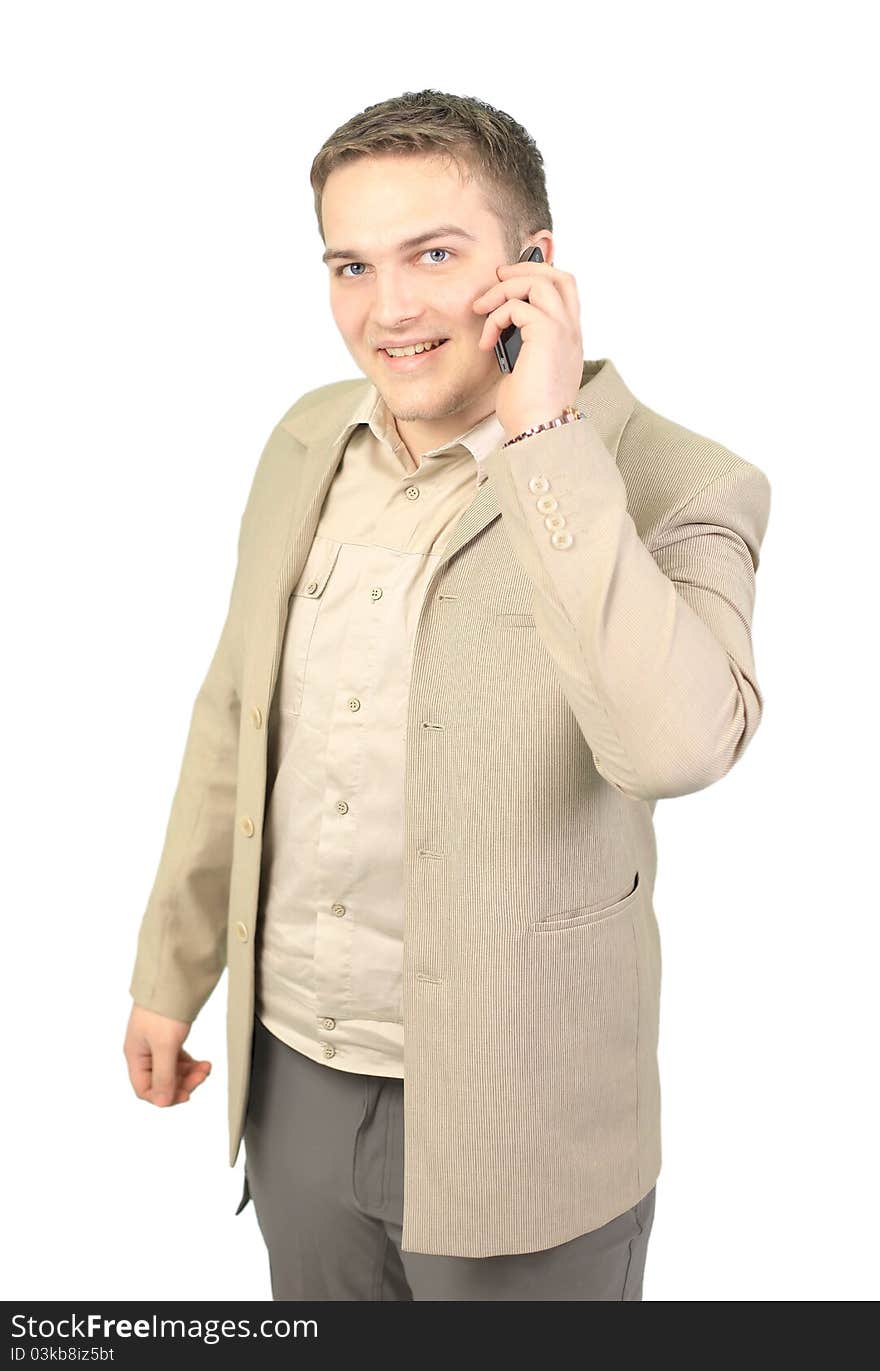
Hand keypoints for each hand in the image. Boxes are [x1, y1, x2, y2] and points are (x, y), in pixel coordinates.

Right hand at [124, 1003, 211, 1106]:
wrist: (174, 977)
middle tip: (201, 1076)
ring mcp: (156, 1043)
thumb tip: (163, 1102)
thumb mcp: (165, 1045)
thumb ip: (164, 1075)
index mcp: (135, 1055)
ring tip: (206, 1067)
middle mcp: (143, 1051)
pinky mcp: (168, 1035)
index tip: (186, 1093)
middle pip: (160, 1080)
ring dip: (189, 1073)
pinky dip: (190, 1063)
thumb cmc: (164, 1008)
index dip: (165, 1096)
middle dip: (182, 1082)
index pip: (145, 1089)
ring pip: (171, 1070)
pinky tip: (201, 1062)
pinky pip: (177, 1058)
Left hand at [472, 259, 583, 441]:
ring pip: (539, 281)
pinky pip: (518, 307)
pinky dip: (496, 318)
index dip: (537, 276)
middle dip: (523, 269)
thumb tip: (503, 332)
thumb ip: (524, 345)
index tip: (508, 286)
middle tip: (496, 279)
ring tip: (482, 309)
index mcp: (569, 338)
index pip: (564, 289)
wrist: (538, 429)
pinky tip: (486, 342)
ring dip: (504, 290)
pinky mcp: (547, 334)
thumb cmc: (529, 410)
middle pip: (557, 275)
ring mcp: (563, 330)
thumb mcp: (527, 369)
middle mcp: (571, 330)